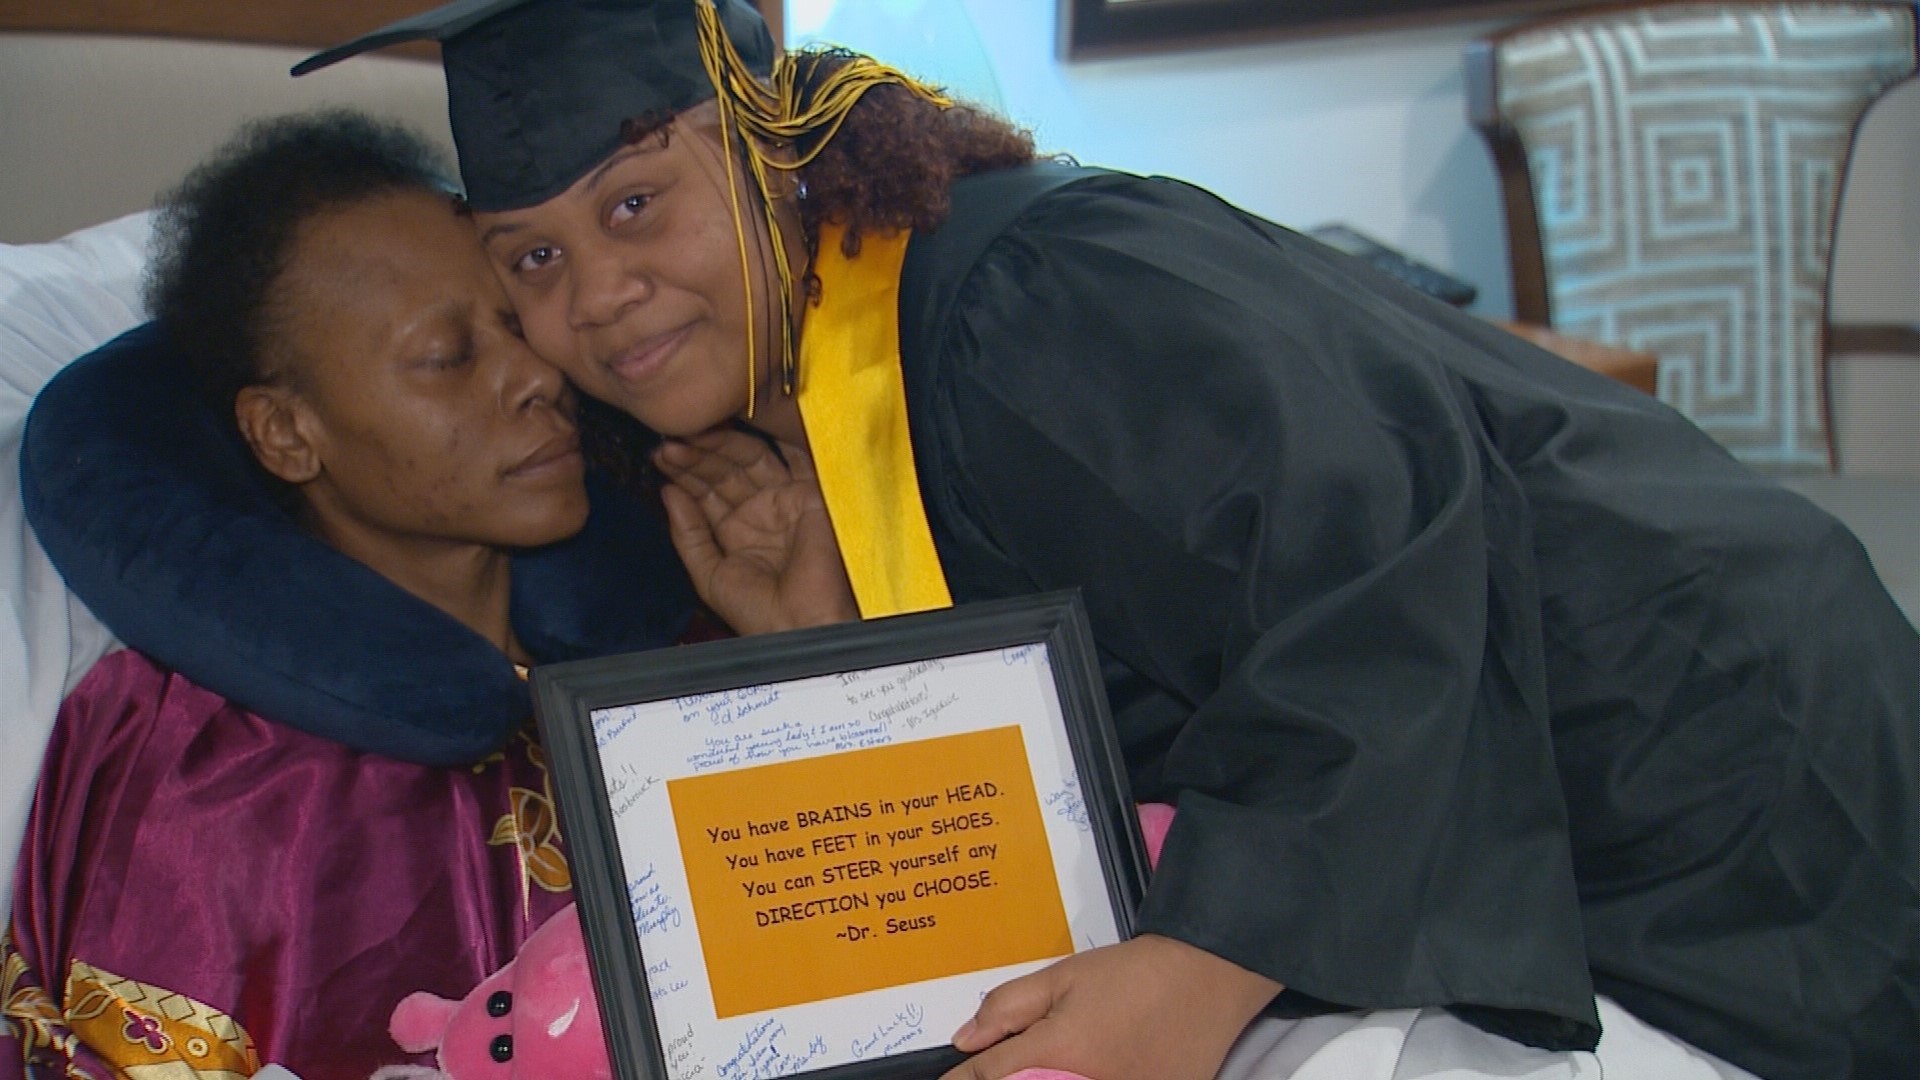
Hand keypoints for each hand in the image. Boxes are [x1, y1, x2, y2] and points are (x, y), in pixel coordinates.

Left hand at [654, 428, 858, 634]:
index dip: (683, 473)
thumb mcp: (709, 574)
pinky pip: (793, 455)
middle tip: (670, 443)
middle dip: (696, 455)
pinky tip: (741, 421)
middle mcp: (761, 510)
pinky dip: (773, 434)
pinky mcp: (811, 493)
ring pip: (751, 457)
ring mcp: (786, 499)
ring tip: (691, 436)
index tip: (659, 455)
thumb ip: (688, 534)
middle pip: (725, 470)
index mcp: (737, 530)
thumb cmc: (759, 613)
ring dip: (721, 444)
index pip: (706, 490)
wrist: (802, 624)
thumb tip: (667, 492)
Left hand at [942, 935, 1280, 1079]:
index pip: (991, 1077)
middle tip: (1007, 1065)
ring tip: (1057, 1063)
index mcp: (1058, 1051)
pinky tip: (1080, 1071)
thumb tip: (966, 1040)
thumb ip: (1008, 1008)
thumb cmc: (1133, 975)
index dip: (963, 1079)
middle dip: (1008, 1077)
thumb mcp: (1063, 976)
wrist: (1205, 979)